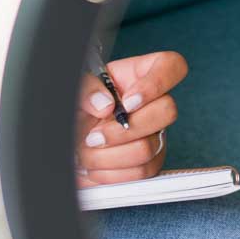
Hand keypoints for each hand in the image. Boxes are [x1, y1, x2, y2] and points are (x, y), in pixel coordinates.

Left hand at [73, 50, 185, 187]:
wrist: (68, 142)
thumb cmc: (77, 110)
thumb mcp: (74, 91)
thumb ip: (86, 89)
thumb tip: (105, 104)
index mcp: (137, 75)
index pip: (171, 65)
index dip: (156, 83)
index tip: (127, 101)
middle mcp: (152, 104)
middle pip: (167, 111)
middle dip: (124, 129)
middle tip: (94, 135)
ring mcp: (155, 133)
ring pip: (150, 147)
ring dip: (111, 155)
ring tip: (87, 151)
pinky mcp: (151, 161)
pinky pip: (142, 171)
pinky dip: (112, 172)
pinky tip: (94, 166)